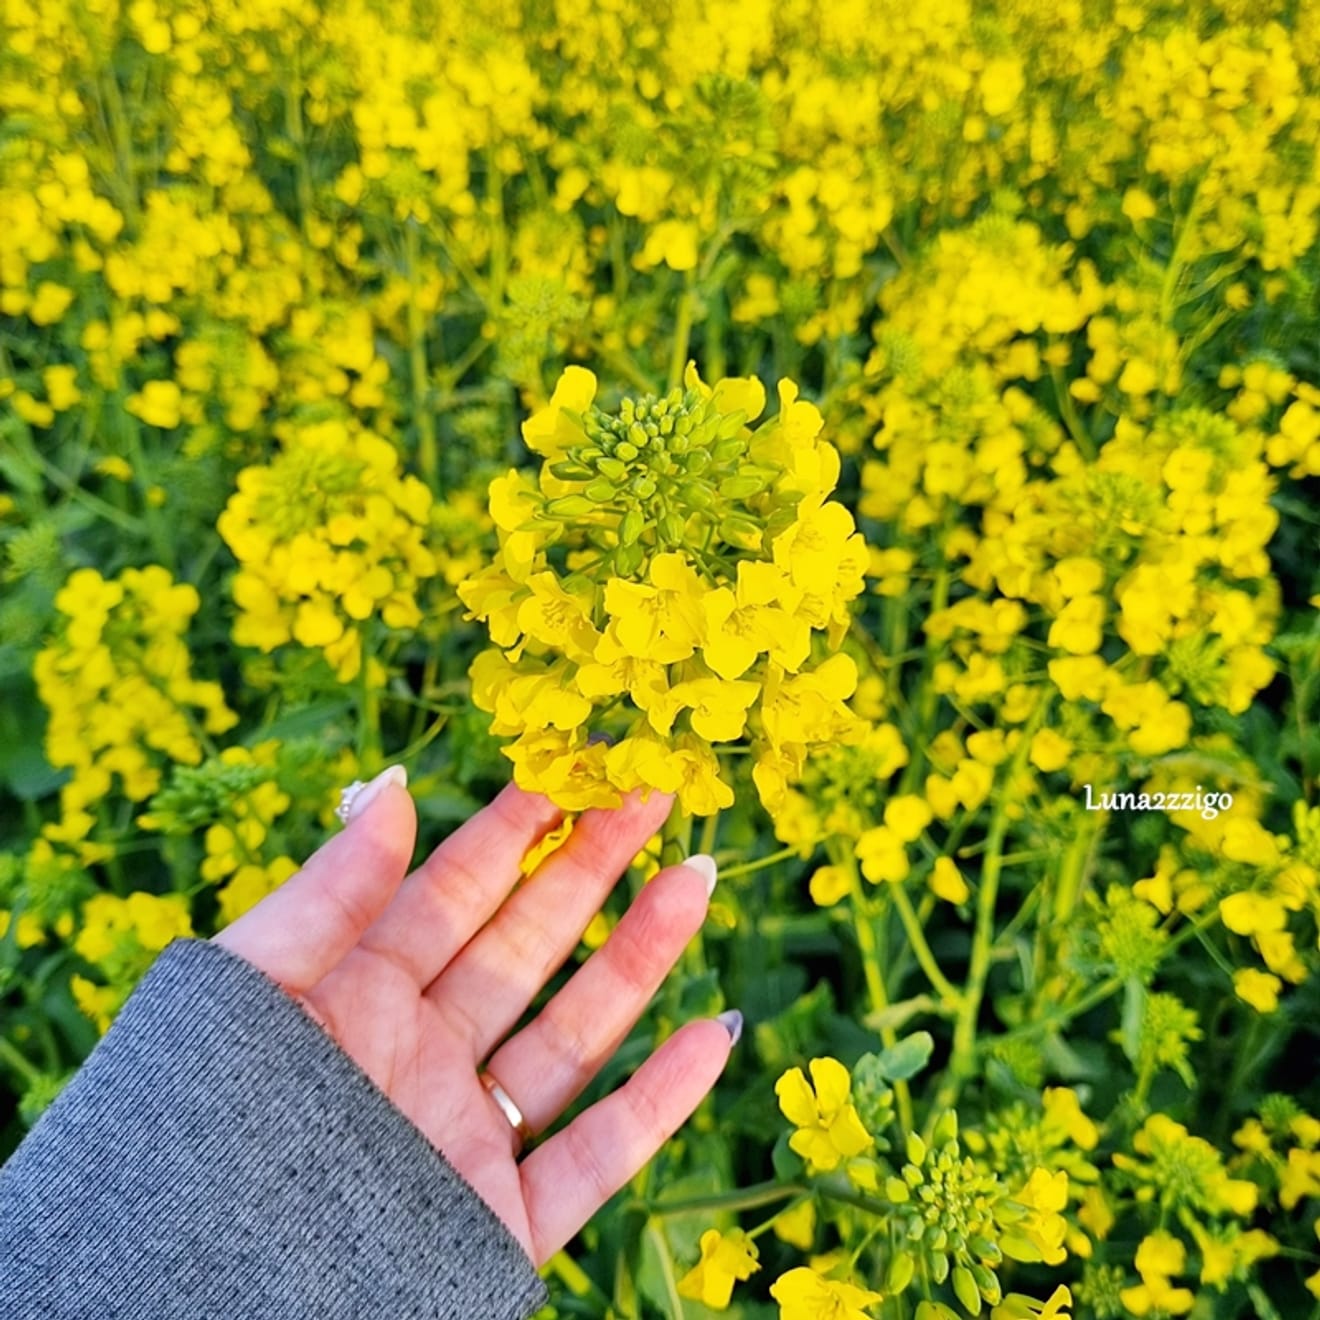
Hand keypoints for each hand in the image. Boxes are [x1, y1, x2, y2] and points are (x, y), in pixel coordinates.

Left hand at [210, 771, 733, 1265]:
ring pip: (576, 1033)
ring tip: (699, 877)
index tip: (575, 761)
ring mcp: (464, 1138)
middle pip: (527, 944)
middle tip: (656, 790)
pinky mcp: (497, 1224)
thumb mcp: (243, 997)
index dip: (518, 825)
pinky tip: (714, 1035)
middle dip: (595, 866)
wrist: (181, 1306)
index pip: (454, 890)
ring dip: (640, 957)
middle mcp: (418, 1058)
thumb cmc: (189, 1143)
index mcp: (353, 998)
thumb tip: (391, 786)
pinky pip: (598, 1154)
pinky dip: (662, 1099)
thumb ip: (324, 897)